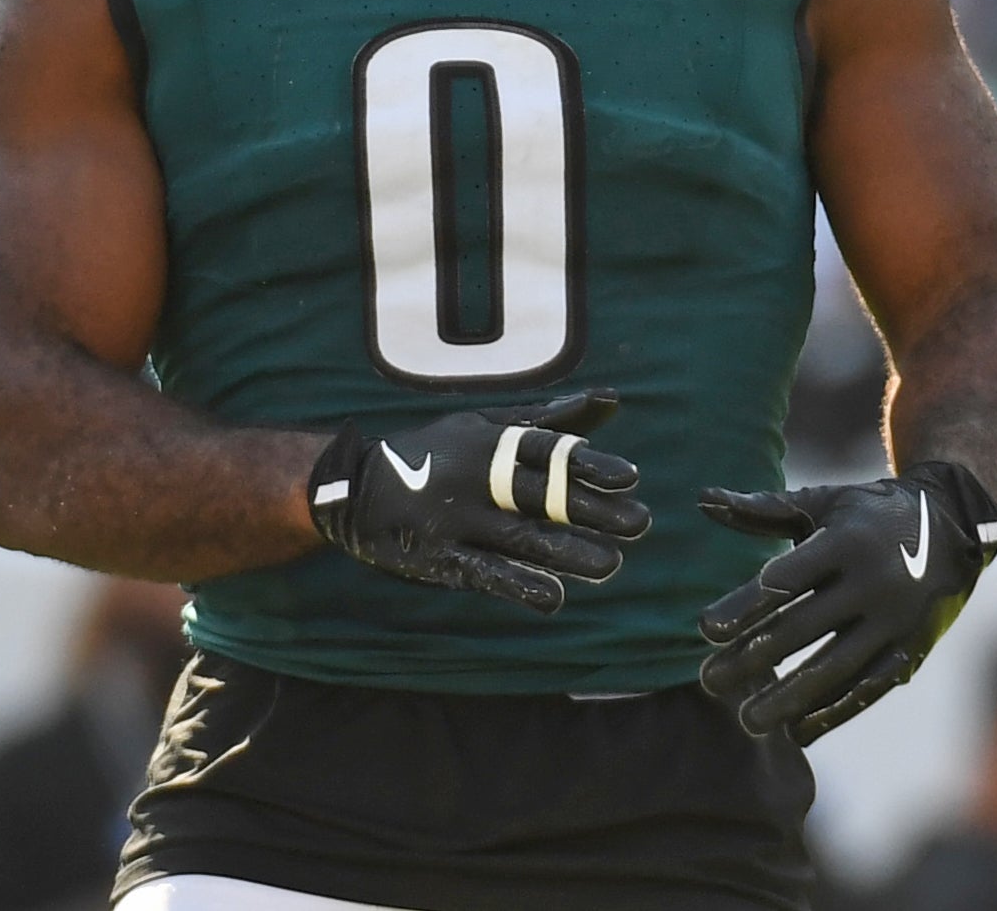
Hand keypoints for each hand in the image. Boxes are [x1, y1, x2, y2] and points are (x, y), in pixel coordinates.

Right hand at [308, 391, 649, 613]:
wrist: (356, 487)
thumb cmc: (438, 452)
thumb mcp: (488, 423)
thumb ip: (550, 419)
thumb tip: (611, 399)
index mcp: (491, 442)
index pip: (548, 451)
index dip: (589, 463)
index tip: (631, 476)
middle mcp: (478, 479)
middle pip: (543, 496)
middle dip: (592, 511)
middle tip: (640, 524)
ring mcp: (458, 521)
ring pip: (521, 538)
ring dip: (567, 553)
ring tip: (610, 566)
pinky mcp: (440, 558)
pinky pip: (483, 572)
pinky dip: (518, 584)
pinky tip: (554, 597)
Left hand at [698, 461, 996, 744]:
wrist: (953, 527)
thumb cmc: (868, 514)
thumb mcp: (823, 502)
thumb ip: (764, 508)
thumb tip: (702, 500)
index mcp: (846, 542)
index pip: (787, 578)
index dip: (745, 604)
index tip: (705, 629)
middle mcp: (873, 583)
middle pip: (804, 628)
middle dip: (753, 659)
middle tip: (709, 683)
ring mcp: (895, 622)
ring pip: (835, 668)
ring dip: (789, 698)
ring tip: (747, 722)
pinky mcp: (911, 651)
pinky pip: (868, 688)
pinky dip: (833, 712)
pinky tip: (797, 733)